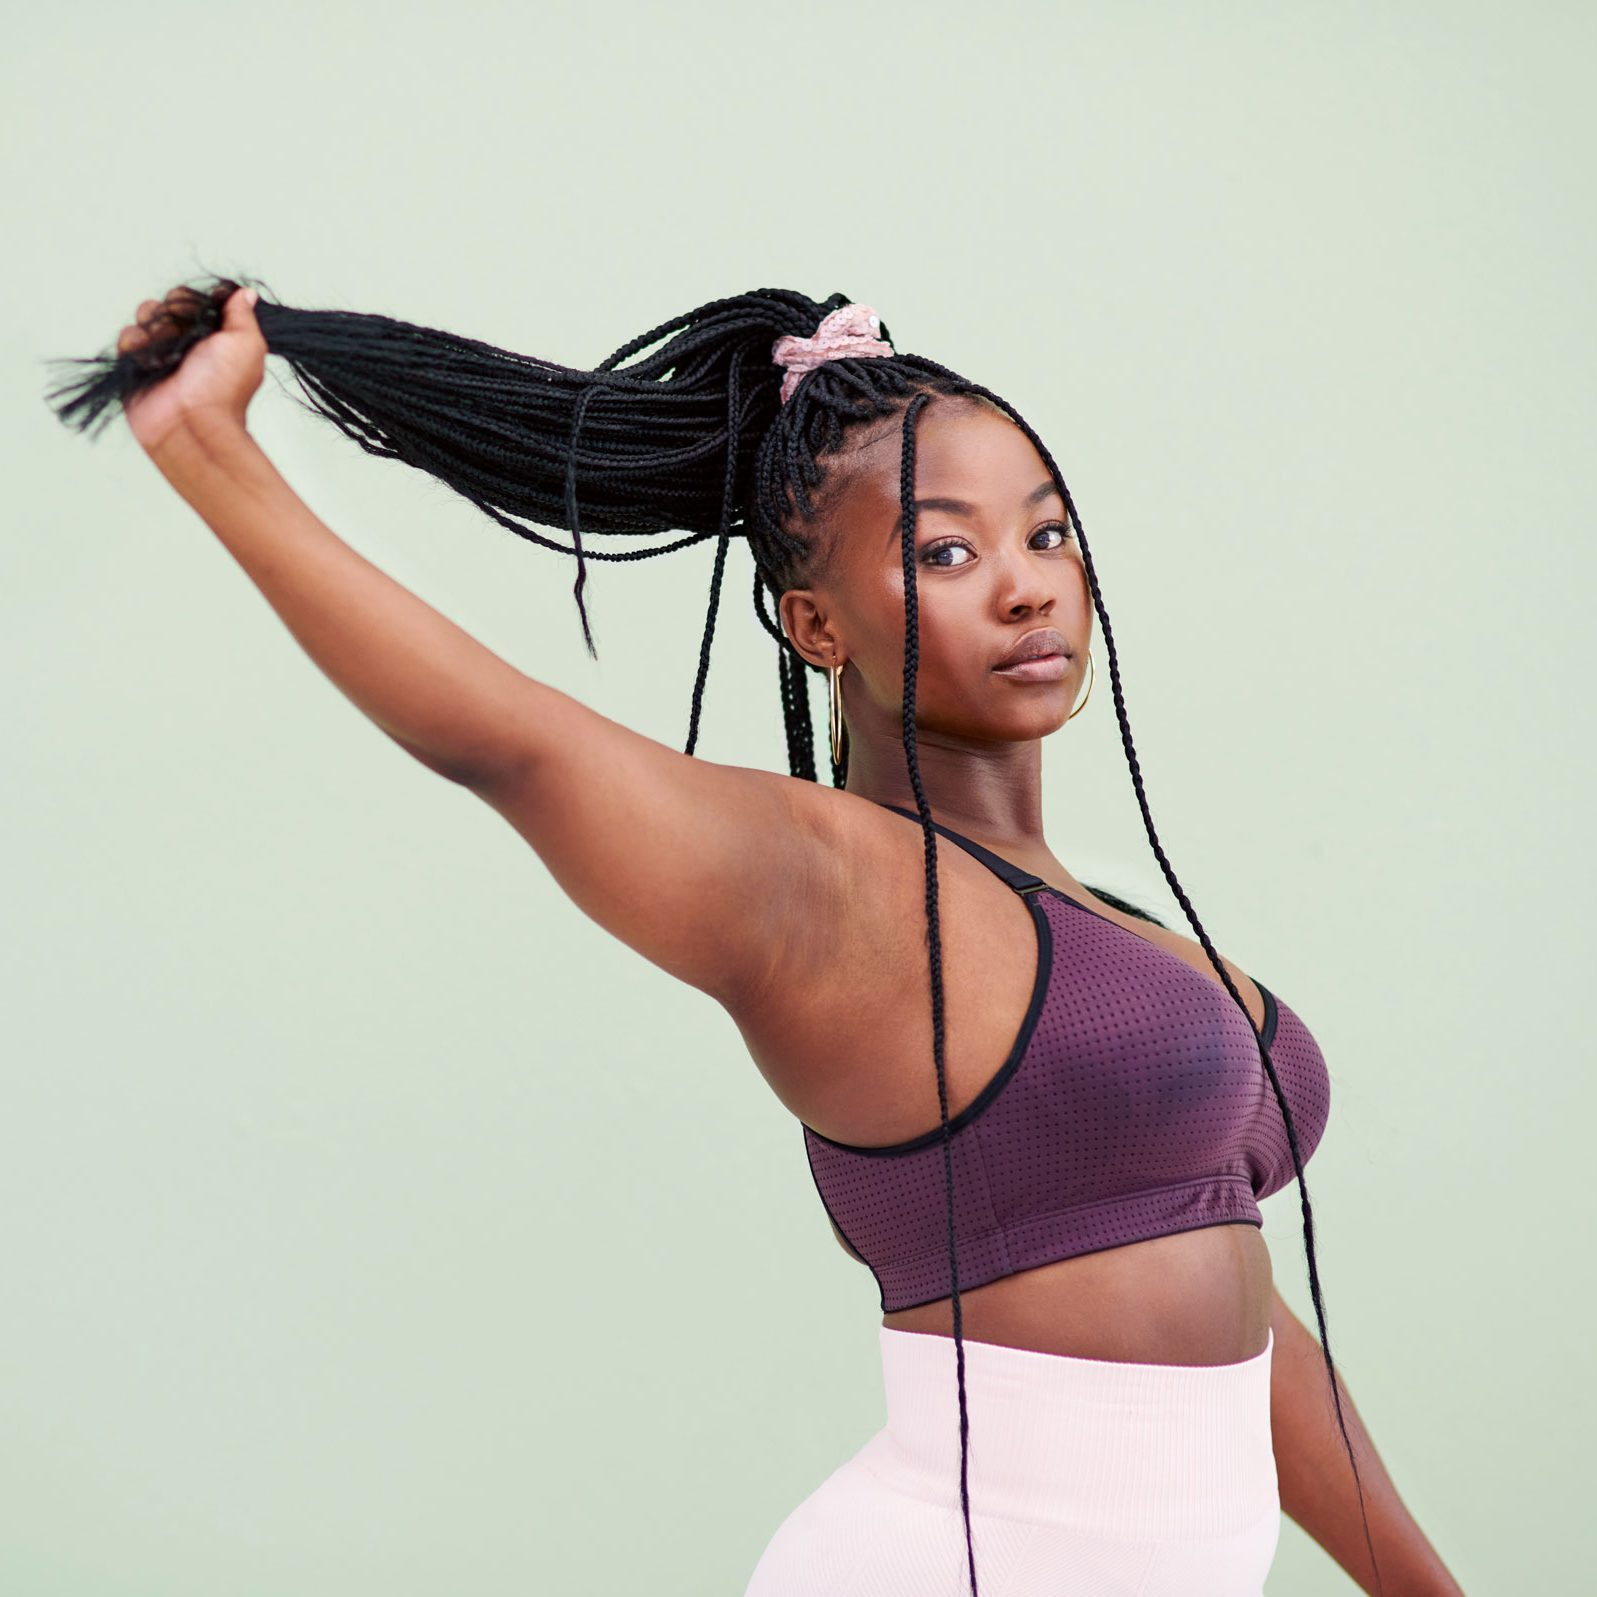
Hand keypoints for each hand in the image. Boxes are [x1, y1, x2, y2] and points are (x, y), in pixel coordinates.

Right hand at [117, 282, 265, 455]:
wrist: (192, 423)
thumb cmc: (223, 388)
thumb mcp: (247, 344)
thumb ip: (243, 315)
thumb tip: (246, 293)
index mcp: (213, 335)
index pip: (195, 299)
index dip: (194, 301)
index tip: (204, 314)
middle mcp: (186, 341)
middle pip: (168, 302)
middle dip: (174, 312)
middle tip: (185, 338)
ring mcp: (160, 351)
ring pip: (146, 315)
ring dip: (156, 328)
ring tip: (169, 356)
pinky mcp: (135, 364)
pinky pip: (128, 336)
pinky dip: (137, 345)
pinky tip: (150, 363)